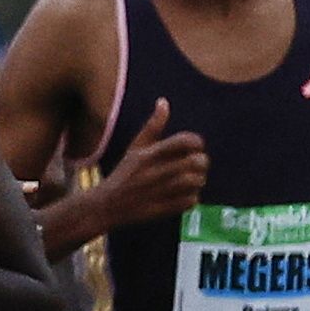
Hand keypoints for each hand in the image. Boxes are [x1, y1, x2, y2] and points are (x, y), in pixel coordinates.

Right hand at [94, 102, 210, 226]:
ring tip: (194, 179)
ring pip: (195, 181)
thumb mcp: (135, 147)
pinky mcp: (162, 209)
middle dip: (202, 162)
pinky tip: (187, 194)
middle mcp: (155, 171)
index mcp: (149, 154)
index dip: (196, 142)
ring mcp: (159, 191)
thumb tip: (164, 101)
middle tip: (198, 164)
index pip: (184, 141)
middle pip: (195, 162)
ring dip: (199, 180)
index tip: (195, 147)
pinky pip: (189, 201)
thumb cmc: (125, 173)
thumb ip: (153, 126)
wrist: (107, 205)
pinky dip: (193, 197)